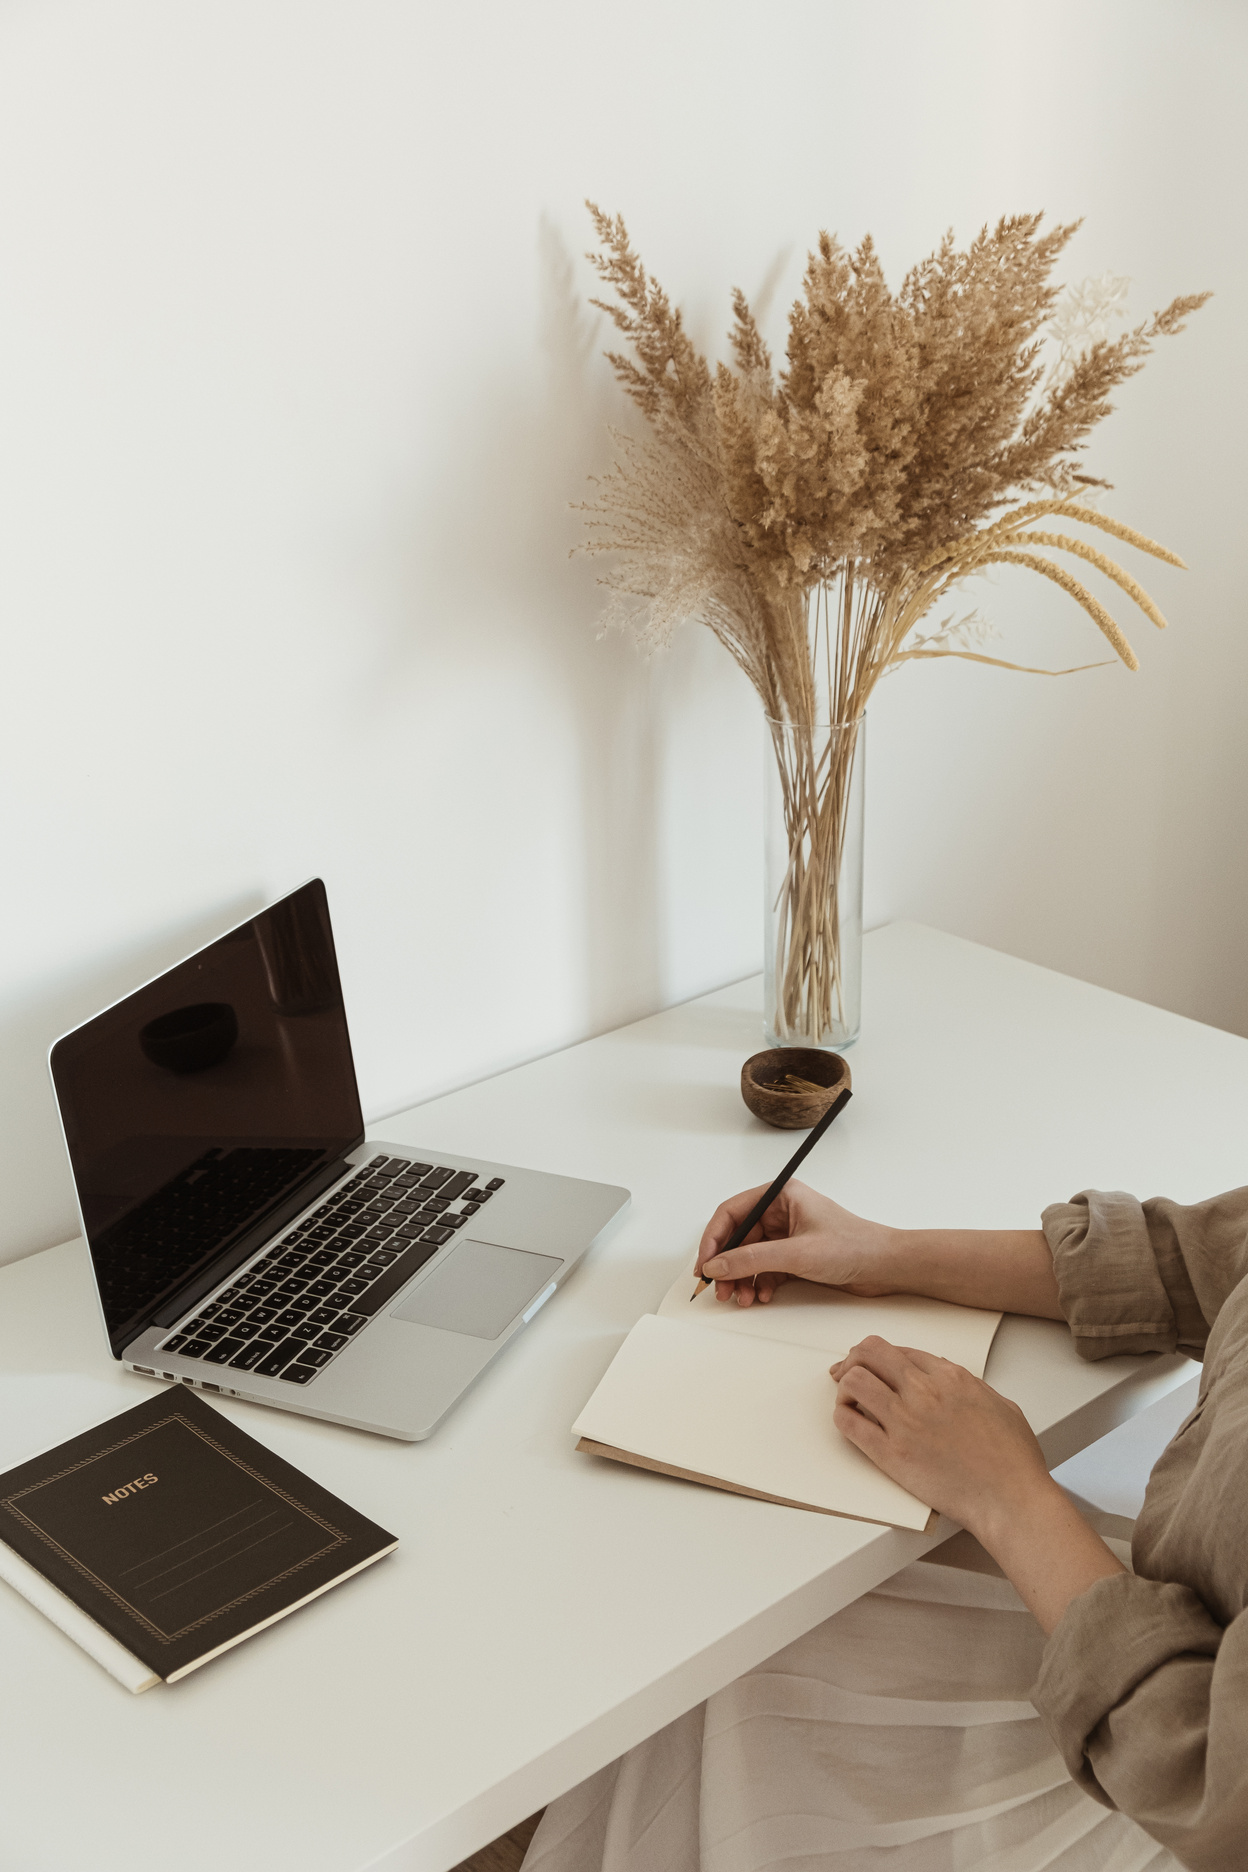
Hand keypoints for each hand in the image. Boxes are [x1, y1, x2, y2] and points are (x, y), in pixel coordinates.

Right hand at [695, 1180, 893, 1305]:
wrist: (886, 1266)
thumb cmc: (853, 1246)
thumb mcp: (797, 1253)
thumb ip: (752, 1259)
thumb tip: (716, 1265)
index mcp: (780, 1196)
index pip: (732, 1213)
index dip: (714, 1239)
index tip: (704, 1265)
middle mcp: (781, 1212)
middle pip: (738, 1238)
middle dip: (727, 1265)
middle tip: (720, 1289)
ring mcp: (787, 1235)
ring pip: (749, 1257)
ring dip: (742, 1279)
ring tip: (742, 1298)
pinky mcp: (795, 1256)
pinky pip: (764, 1269)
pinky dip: (759, 1284)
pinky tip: (763, 1296)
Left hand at [831, 1336, 1125, 1631]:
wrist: (1010, 1499)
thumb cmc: (1012, 1460)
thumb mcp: (999, 1404)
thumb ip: (968, 1386)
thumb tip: (947, 1378)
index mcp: (951, 1377)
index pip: (899, 1350)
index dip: (880, 1356)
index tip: (869, 1363)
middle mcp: (924, 1391)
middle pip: (870, 1353)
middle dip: (854, 1359)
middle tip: (847, 1372)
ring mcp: (905, 1421)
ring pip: (854, 1381)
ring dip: (845, 1386)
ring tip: (850, 1400)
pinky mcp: (892, 1454)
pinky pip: (850, 1424)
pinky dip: (843, 1416)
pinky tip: (850, 1421)